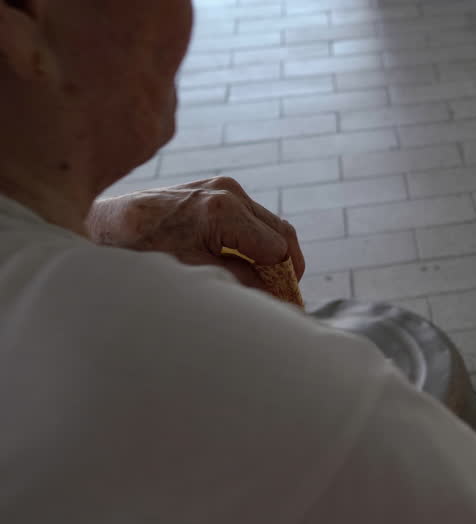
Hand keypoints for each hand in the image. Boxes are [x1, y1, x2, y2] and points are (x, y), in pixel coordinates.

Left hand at [87, 176, 304, 292]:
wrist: (106, 225)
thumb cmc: (142, 250)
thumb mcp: (194, 272)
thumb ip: (240, 281)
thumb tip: (274, 295)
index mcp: (224, 212)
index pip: (277, 249)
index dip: (284, 280)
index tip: (285, 303)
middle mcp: (229, 192)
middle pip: (281, 233)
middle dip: (286, 267)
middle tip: (283, 296)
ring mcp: (224, 186)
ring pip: (270, 224)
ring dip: (272, 253)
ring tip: (266, 282)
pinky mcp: (216, 188)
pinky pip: (253, 216)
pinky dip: (257, 240)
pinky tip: (247, 262)